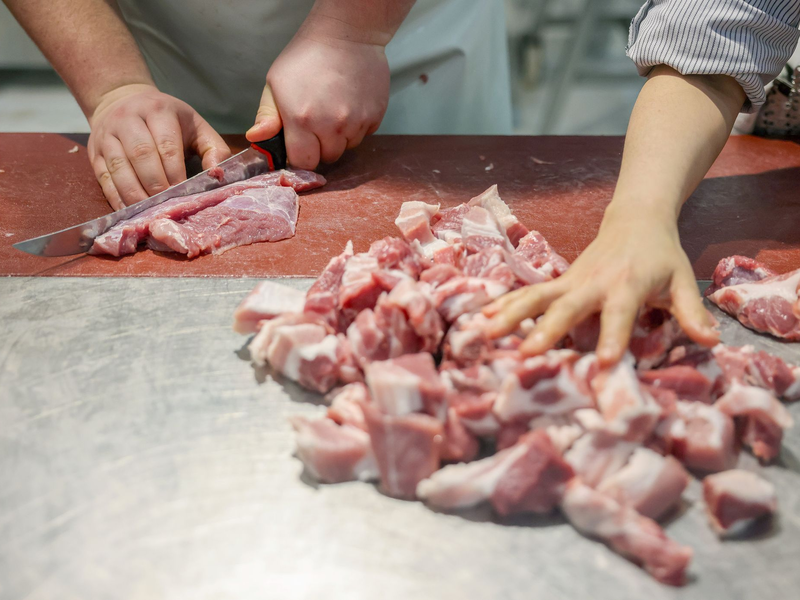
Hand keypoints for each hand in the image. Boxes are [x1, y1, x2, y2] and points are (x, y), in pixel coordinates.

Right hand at [88, 84, 230, 209]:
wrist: (122, 99)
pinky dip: (117, 197)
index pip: (166, 146)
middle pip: (141, 156)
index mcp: (159, 111)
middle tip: (167, 207)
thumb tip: (218, 176)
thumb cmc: (168, 120)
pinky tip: (130, 211)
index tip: (183, 195)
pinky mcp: (94, 151)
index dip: (175, 173)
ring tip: (149, 213)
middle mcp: (129, 119)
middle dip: (156, 185)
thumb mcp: (195, 125)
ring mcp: (108, 135)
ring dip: (135, 194)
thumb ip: (213, 149)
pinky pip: (104, 177)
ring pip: (119, 168)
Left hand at [246, 28, 389, 168]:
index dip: (300, 156)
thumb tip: (256, 139)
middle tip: (317, 122)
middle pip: (327, 158)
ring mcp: (356, 123)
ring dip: (340, 137)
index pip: (303, 163)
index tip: (300, 145)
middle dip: (321, 147)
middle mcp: (331, 126)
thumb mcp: (275, 83)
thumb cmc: (306, 56)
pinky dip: (357, 126)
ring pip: (347, 147)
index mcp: (302, 120)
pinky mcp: (375, 117)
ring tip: (334, 109)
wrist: (347, 34)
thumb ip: (266, 117)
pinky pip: (364, 135)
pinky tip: (349, 104)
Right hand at [483, 209, 718, 364]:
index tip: (604, 361)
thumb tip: (713, 341)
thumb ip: (692, 312)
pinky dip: (505, 304)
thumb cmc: (660, 254)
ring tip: (487, 333)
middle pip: (566, 306)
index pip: (619, 313)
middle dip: (547, 330)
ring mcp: (570, 280)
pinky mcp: (558, 280)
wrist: (635, 218)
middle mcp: (593, 282)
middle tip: (528, 352)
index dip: (612, 336)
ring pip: (536, 297)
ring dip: (511, 314)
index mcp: (626, 284)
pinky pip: (529, 293)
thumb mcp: (681, 280)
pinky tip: (483, 319)